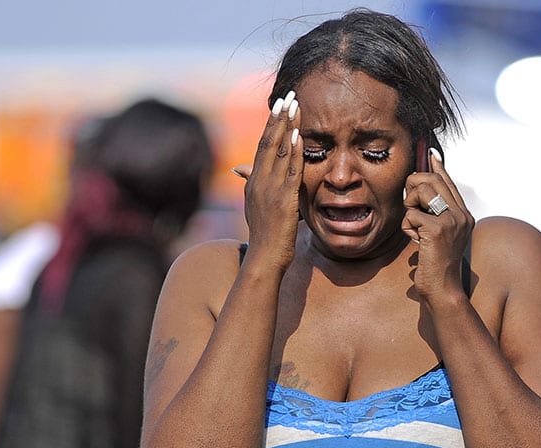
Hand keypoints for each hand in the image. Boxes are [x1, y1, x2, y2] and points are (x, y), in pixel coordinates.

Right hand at [233, 91, 303, 270]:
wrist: (264, 258)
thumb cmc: (265, 237)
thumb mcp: (256, 208)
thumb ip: (253, 188)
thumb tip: (242, 173)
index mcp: (253, 182)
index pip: (261, 146)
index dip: (271, 125)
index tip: (278, 107)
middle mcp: (259, 181)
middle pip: (268, 142)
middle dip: (278, 118)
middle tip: (287, 96)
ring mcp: (270, 189)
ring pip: (278, 151)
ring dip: (288, 127)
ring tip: (295, 106)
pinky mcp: (283, 199)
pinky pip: (289, 170)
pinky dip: (294, 152)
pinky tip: (299, 136)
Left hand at [401, 148, 474, 300]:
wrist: (443, 289)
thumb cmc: (436, 266)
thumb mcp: (439, 236)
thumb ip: (434, 215)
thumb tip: (422, 192)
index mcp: (464, 215)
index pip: (448, 183)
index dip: (437, 167)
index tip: (430, 154)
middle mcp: (461, 214)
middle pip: (432, 179)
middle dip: (413, 186)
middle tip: (410, 204)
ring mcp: (451, 220)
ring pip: (421, 191)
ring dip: (409, 207)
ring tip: (414, 226)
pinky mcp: (437, 229)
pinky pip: (410, 214)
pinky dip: (407, 228)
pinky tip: (416, 242)